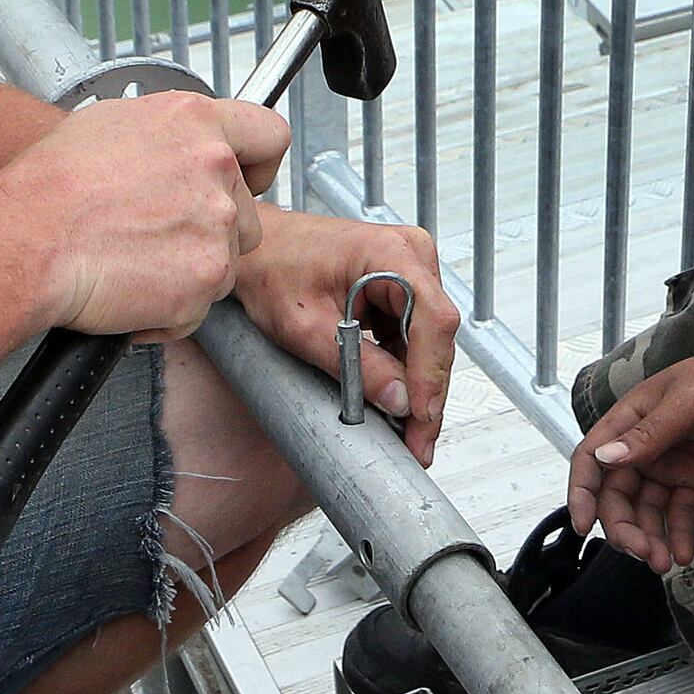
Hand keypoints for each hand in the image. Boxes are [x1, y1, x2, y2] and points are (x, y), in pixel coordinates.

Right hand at [0, 92, 284, 341]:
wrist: (25, 240)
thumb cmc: (50, 186)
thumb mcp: (111, 125)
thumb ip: (167, 136)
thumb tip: (180, 149)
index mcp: (196, 122)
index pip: (269, 136)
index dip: (258, 167)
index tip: (246, 182)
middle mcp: (216, 167)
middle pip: (247, 212)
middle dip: (211, 231)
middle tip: (157, 238)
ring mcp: (216, 223)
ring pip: (225, 261)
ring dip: (189, 271)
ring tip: (133, 263)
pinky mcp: (206, 276)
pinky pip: (200, 304)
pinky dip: (168, 311)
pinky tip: (127, 291)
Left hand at [235, 210, 459, 462]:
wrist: (257, 250)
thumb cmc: (271, 270)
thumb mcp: (306, 327)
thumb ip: (356, 364)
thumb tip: (399, 401)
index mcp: (392, 253)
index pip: (433, 319)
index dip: (431, 373)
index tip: (421, 416)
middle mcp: (411, 255)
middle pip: (436, 334)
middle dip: (427, 391)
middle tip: (418, 443)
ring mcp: (410, 270)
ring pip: (428, 340)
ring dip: (417, 385)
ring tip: (409, 433)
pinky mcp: (402, 287)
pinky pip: (414, 334)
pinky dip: (405, 369)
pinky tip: (397, 402)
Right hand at [568, 341, 693, 572]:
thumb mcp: (688, 405)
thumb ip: (648, 435)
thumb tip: (604, 458)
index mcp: (631, 419)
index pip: (591, 459)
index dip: (582, 493)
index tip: (583, 527)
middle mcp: (644, 444)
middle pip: (618, 494)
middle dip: (625, 527)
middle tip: (644, 553)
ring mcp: (671, 463)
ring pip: (647, 509)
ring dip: (651, 536)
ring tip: (664, 563)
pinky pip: (680, 511)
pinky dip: (679, 533)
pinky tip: (684, 555)